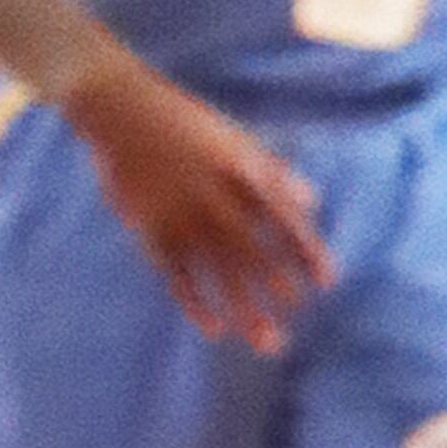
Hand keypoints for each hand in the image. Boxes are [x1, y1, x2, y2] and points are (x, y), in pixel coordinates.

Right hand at [56, 61, 334, 355]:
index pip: (282, 216)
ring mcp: (179, 212)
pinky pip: (175, 273)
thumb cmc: (183, 122)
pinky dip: (194, 302)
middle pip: (251, 249)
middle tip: (296, 315)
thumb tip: (313, 201)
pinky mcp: (148, 226)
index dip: (307, 249)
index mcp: (239, 168)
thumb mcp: (233, 138)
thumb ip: (274, 170)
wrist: (119, 108)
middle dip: (276, 285)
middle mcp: (212, 194)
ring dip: (243, 306)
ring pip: (216, 269)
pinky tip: (213, 328)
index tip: (327, 280)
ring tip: (266, 339)